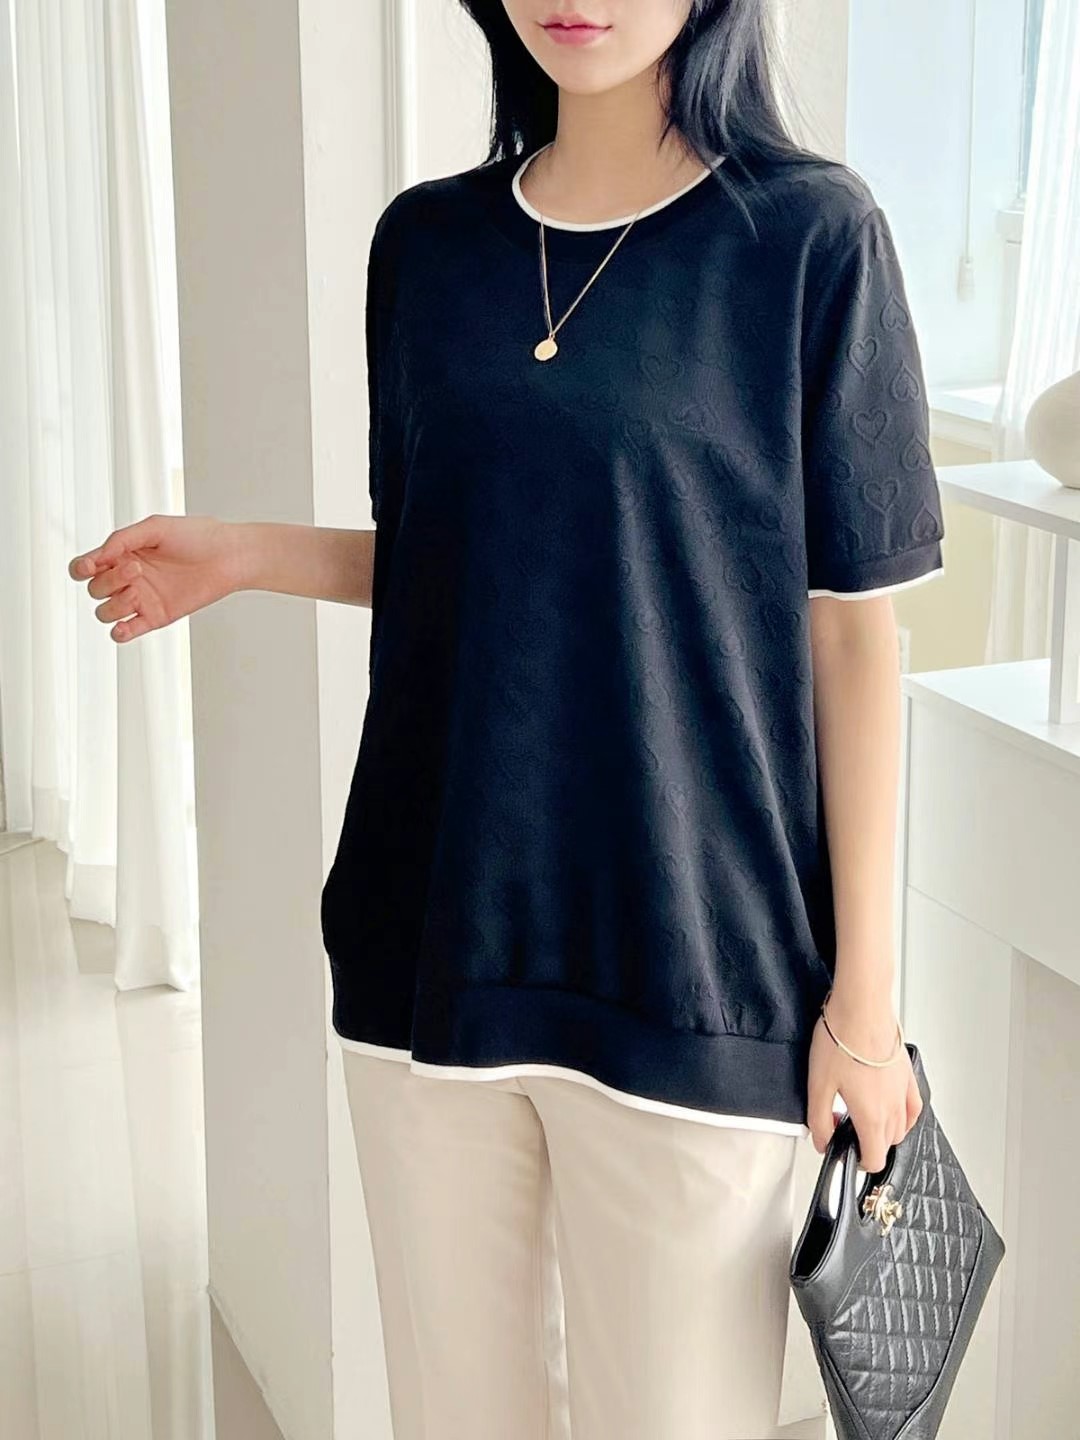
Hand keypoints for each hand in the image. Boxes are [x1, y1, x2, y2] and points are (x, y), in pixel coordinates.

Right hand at [68, 514, 241, 642]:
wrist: (229, 557)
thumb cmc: (197, 537)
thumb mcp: (155, 528)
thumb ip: (122, 539)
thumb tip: (97, 557)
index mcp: (123, 554)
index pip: (86, 567)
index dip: (81, 569)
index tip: (93, 565)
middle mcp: (128, 578)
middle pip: (95, 589)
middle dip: (109, 580)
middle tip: (137, 568)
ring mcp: (141, 599)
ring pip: (106, 612)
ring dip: (114, 604)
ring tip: (137, 592)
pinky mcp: (156, 616)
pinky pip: (127, 631)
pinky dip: (120, 633)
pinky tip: (124, 627)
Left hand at [806, 987, 922, 1172]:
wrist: (862, 1008)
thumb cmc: (840, 1041)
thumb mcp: (818, 1085)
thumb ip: (819, 1120)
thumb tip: (822, 1141)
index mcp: (871, 1117)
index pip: (874, 1159)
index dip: (856, 1161)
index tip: (842, 1148)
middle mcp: (893, 1109)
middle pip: (886, 1144)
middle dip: (866, 1142)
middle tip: (844, 1124)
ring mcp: (904, 1092)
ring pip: (901, 1128)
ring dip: (883, 1129)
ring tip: (861, 1111)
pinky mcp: (907, 1075)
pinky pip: (912, 1107)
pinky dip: (903, 1114)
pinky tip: (889, 1106)